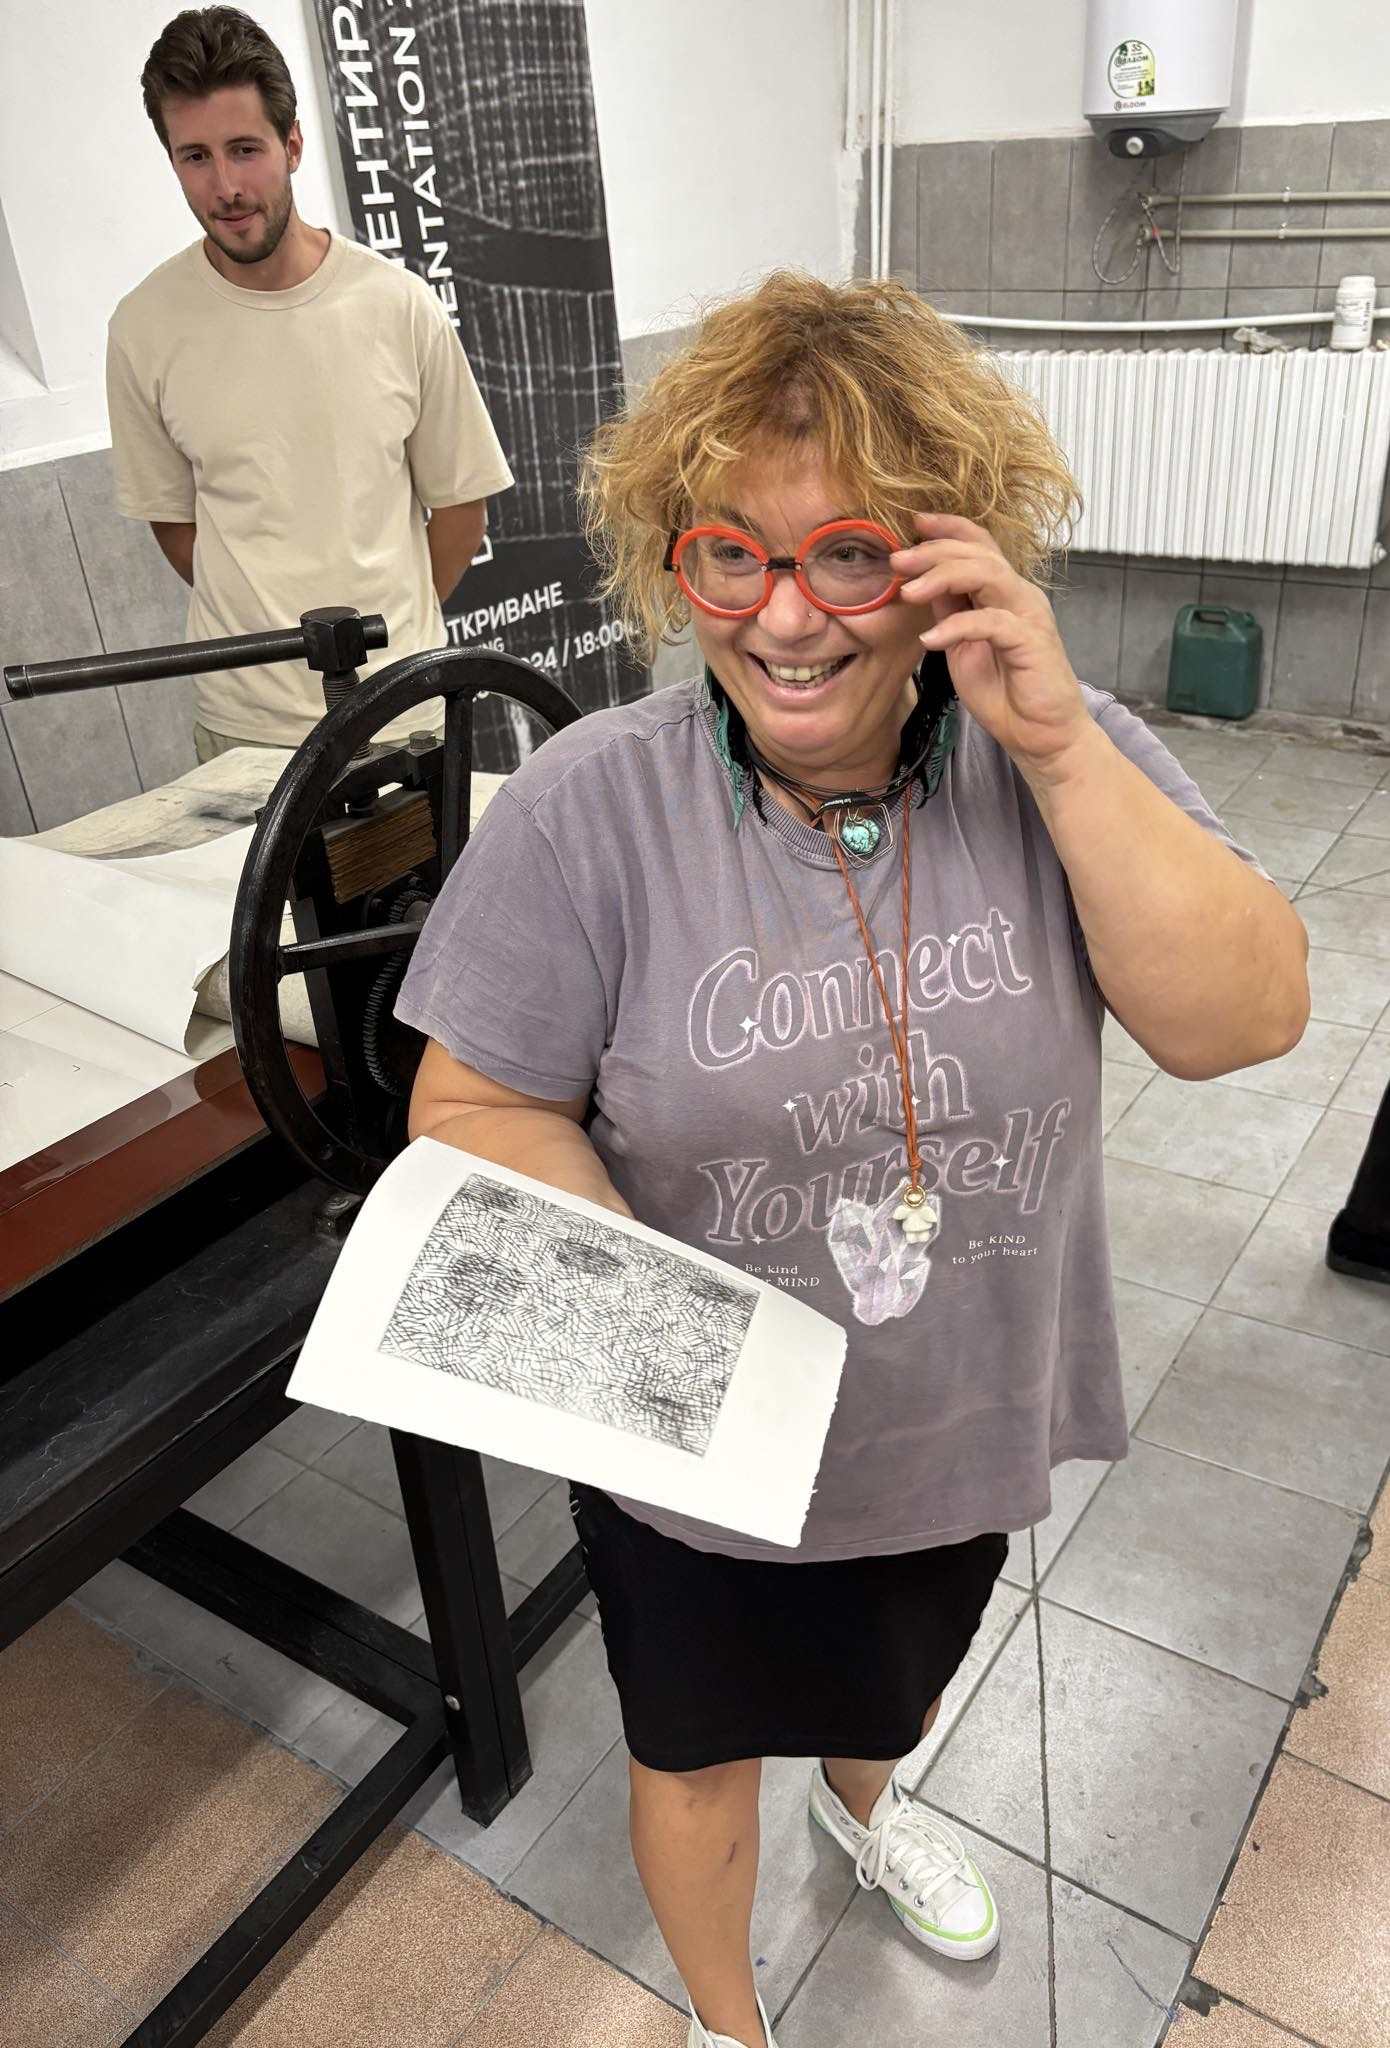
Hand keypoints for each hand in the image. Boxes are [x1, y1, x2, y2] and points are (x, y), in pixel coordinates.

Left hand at [892, 514, 1093, 784]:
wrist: (1041, 734)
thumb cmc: (1005, 692)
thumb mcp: (963, 646)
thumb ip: (949, 612)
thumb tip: (921, 583)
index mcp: (1004, 592)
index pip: (979, 545)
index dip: (948, 528)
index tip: (913, 522)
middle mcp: (1019, 595)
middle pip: (977, 553)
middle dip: (933, 552)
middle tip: (897, 561)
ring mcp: (1028, 615)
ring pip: (987, 574)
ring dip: (942, 577)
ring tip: (908, 593)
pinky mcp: (1030, 641)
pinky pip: (991, 622)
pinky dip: (956, 627)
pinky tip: (930, 641)